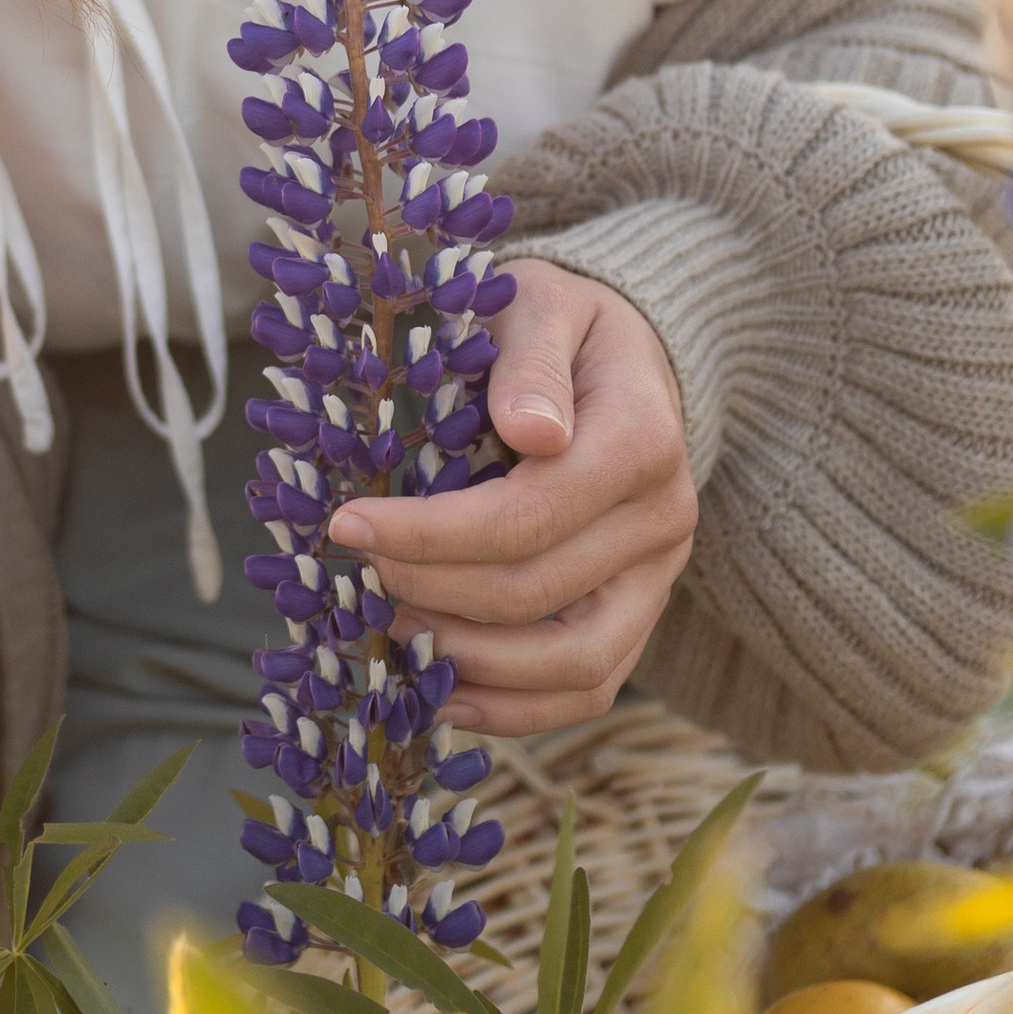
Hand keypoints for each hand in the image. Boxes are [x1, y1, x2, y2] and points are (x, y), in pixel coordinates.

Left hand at [330, 261, 697, 738]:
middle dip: (431, 591)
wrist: (623, 358)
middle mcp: (663, 520)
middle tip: (357, 569)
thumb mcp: (542, 303)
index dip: (431, 534)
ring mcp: (655, 579)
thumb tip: (531, 431)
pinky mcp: (638, 615)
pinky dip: (514, 709)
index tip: (349, 524)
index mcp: (641, 440)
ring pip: (573, 666)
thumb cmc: (561, 325)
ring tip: (391, 629)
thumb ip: (530, 361)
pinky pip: (588, 689)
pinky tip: (442, 696)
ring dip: (469, 662)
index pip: (528, 516)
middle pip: (535, 593)